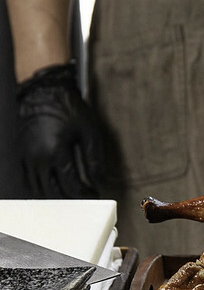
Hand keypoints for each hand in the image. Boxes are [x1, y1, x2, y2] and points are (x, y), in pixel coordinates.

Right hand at [15, 62, 104, 197]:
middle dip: (71, 199)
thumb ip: (94, 161)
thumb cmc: (67, 107)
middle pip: (53, 193)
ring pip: (37, 189)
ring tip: (71, 192)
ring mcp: (25, 156)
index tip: (94, 193)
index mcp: (55, 154)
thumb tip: (100, 181)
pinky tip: (52, 184)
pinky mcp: (19, 152)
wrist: (43, 90)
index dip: (85, 195)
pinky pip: (26, 178)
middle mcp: (36, 158)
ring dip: (54, 195)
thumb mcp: (90, 132)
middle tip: (84, 196)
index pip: (71, 187)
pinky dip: (40, 186)